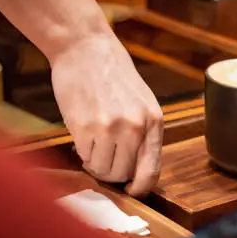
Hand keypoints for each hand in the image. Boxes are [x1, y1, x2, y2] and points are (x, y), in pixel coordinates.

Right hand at [50, 33, 163, 196]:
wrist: (85, 47)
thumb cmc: (112, 74)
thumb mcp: (140, 102)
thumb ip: (142, 133)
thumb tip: (135, 170)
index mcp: (154, 121)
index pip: (152, 171)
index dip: (140, 188)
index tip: (131, 190)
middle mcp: (136, 127)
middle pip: (124, 174)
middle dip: (112, 172)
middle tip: (102, 159)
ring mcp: (111, 128)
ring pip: (103, 170)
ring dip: (95, 163)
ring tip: (92, 145)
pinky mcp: (85, 126)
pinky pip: (85, 157)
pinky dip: (82, 152)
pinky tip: (83, 135)